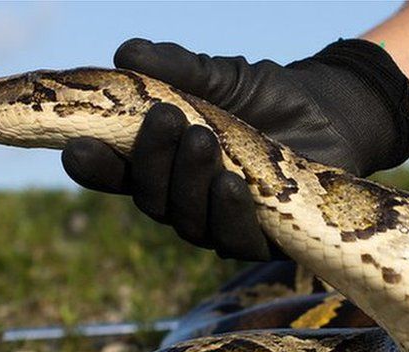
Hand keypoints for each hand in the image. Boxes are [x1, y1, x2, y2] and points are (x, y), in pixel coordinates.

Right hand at [62, 38, 408, 260]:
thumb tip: (128, 53)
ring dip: (190, 182)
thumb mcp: (222, 78)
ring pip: (188, 222)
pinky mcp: (261, 241)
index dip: (93, 167)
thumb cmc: (267, 98)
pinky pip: (235, 240)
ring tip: (202, 139)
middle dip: (152, 160)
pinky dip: (230, 212)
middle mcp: (183, 200)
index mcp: (162, 165)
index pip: (115, 174)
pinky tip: (232, 183)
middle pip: (150, 199)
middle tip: (165, 118)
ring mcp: (220, 224)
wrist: (333, 116)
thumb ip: (178, 69)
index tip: (76, 148)